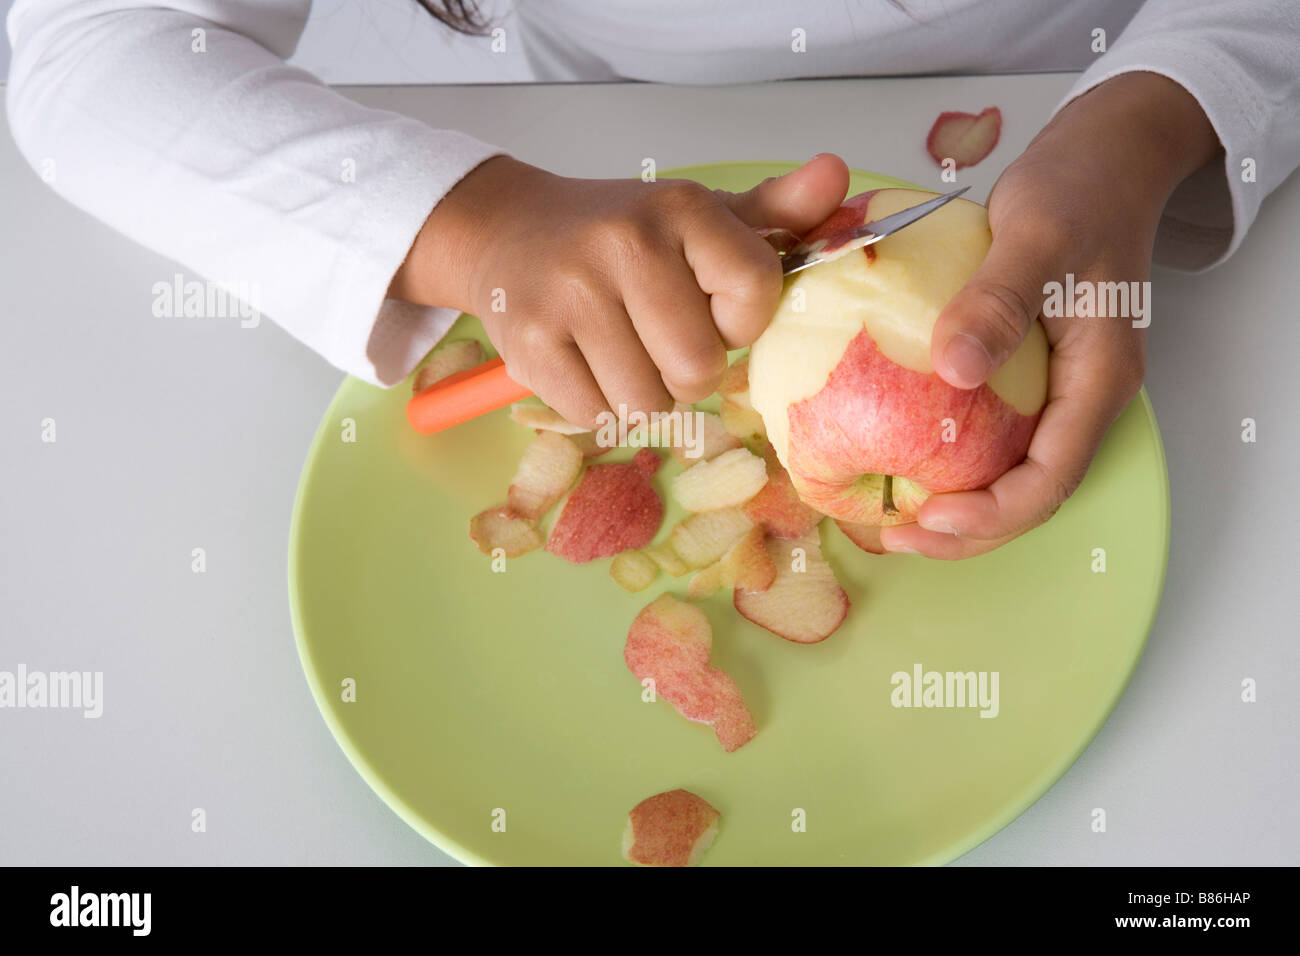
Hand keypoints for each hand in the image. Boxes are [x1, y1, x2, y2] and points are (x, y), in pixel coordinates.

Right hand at [391, 153, 849, 427]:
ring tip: (620, 350)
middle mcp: (624, 244)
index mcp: (681, 208)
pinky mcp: (528, 343)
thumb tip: (836, 175)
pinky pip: (595, 416)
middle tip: (657, 337)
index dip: (739, 323)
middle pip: (698, 367)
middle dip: (686, 370)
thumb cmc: (620, 235)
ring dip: (642, 393)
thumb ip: (776, 211)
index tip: (709, 309)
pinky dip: (596, 405)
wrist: (507, 231)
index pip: (754, 295)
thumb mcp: (698, 216)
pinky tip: (583, 362)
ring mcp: (570, 295)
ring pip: (647, 404)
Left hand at [881, 71, 1219, 557]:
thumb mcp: (1036, 232)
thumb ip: (999, 300)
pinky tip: (899, 456)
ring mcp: (1057, 388)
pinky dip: (951, 460)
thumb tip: (955, 372)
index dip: (992, 515)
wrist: (1105, 154)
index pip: (1051, 477)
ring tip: (891, 519)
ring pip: (1011, 471)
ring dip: (956, 505)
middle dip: (966, 531)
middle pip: (1030, 492)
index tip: (928, 519)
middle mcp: (1082, 396)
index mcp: (1098, 378)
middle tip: (894, 538)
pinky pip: (993, 435)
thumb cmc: (1078, 186)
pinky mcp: (1029, 372)